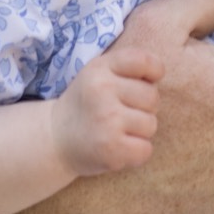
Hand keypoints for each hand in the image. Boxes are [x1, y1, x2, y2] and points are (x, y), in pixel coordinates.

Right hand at [50, 47, 161, 176]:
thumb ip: (127, 69)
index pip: (144, 61)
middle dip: (143, 108)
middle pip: (153, 97)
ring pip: (151, 124)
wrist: (54, 140)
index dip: (154, 72)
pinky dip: (136, 152)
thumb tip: (158, 75)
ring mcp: (107, 119)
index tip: (144, 83)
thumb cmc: (87, 105)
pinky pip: (146, 149)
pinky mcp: (111, 147)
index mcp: (100, 68)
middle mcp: (102, 90)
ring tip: (116, 131)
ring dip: (139, 132)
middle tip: (120, 114)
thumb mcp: (98, 75)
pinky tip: (117, 147)